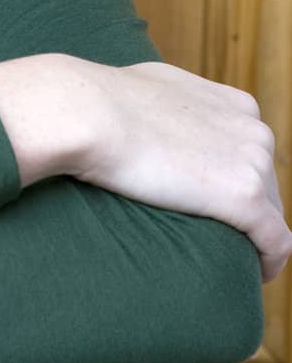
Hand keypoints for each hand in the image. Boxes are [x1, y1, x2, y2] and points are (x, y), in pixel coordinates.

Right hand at [63, 57, 291, 284]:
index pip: (252, 152)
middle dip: (249, 209)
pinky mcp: (244, 198)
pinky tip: (257, 274)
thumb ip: (173, 103)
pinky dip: (270, 261)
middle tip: (221, 235)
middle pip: (266, 184)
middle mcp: (253, 129)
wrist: (89, 113)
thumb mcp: (152, 88)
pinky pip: (276, 242)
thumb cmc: (103, 101)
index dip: (236, 179)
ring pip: (272, 214)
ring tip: (235, 259)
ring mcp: (252, 162)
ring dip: (256, 237)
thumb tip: (151, 115)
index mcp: (235, 104)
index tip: (215, 201)